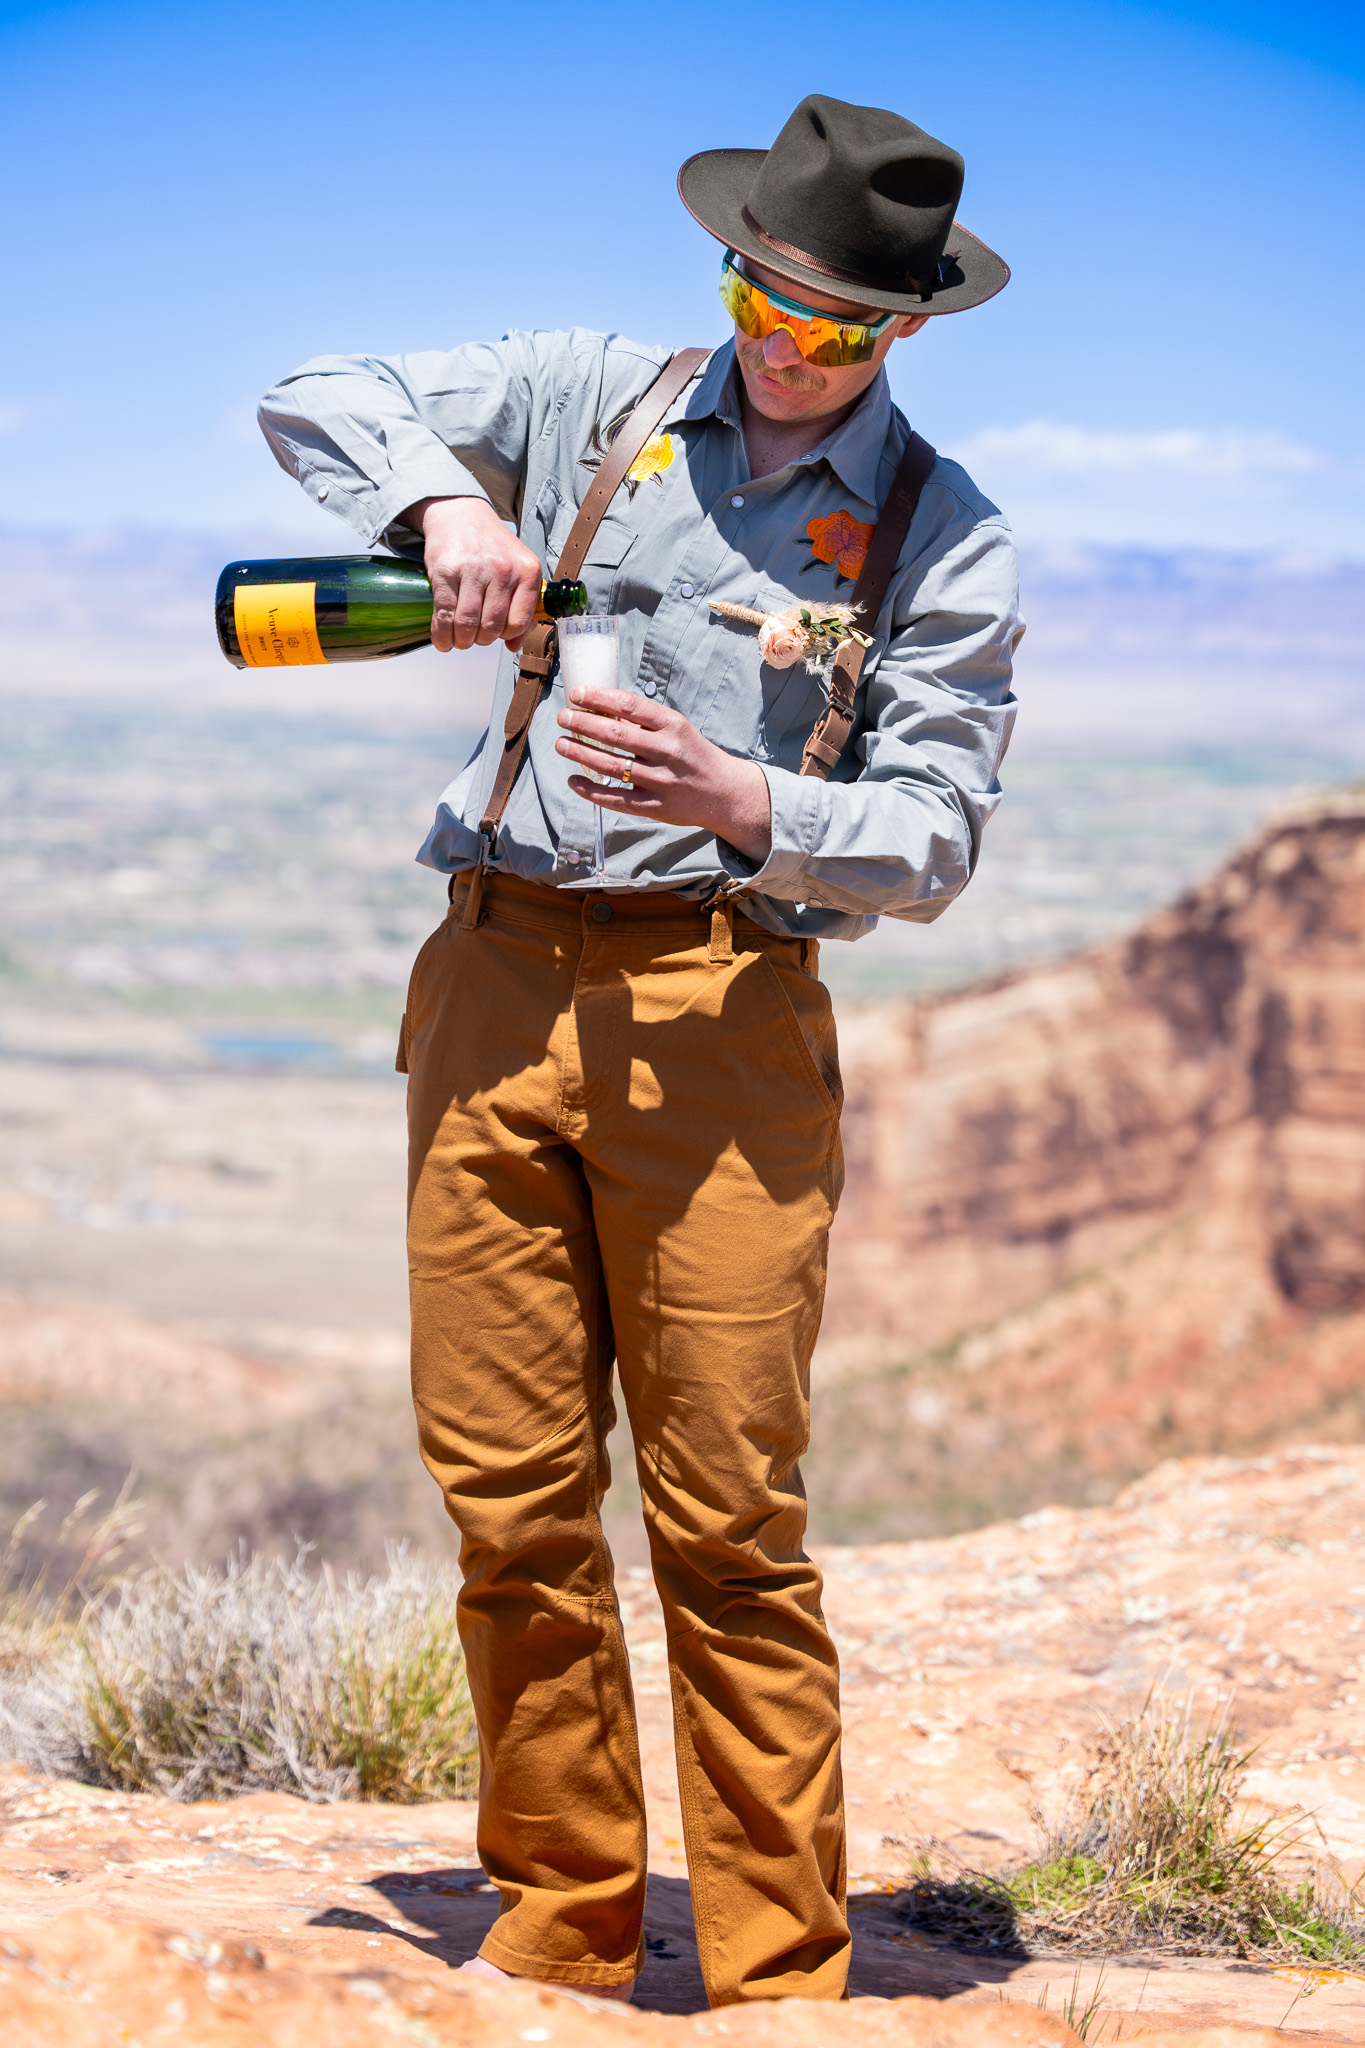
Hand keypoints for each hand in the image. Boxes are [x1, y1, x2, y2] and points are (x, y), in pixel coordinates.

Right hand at [402, 496, 542, 652]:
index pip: (518, 623)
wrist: (461, 514)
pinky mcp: (446, 571)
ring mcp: (473, 570)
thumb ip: (522, 608)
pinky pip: (445, 614)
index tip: (497, 635)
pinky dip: (442, 635)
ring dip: (461, 641)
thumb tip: (514, 646)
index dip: (505, 636)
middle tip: (474, 638)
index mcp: (527, 571)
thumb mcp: (517, 570)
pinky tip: (443, 640)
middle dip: (480, 641)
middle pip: (491, 627)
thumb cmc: (491, 546)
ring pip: (467, 624)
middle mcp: (502, 570)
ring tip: (459, 639)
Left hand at [556, 685, 772, 864]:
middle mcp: (668, 751)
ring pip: (611, 765)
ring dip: (581, 753)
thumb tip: (602, 708)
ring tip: (561, 744)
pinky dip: (591, 791)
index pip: (630, 705)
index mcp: (673, 725)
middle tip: (563, 717)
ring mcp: (661, 780)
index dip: (600, 697)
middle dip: (583, 723)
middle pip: (616, 733)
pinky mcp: (655, 806)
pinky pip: (616, 799)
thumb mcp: (677, 730)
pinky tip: (573, 781)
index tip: (577, 693)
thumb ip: (645, 722)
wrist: (725, 793)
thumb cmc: (693, 755)